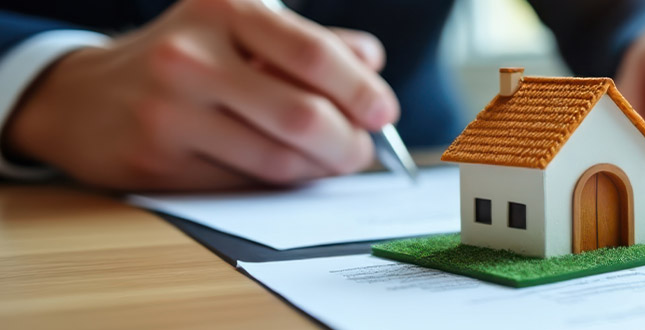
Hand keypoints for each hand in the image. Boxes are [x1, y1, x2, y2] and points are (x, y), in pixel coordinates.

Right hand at [4, 0, 397, 190]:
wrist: (82, 98)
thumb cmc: (183, 61)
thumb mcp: (238, 29)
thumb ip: (309, 43)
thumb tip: (372, 64)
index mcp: (222, 11)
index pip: (314, 55)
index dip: (361, 91)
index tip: (382, 113)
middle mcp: (191, 57)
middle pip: (304, 116)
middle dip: (348, 143)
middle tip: (360, 150)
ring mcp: (169, 112)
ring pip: (280, 160)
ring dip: (320, 169)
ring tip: (327, 161)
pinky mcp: (156, 162)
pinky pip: (246, 185)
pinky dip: (279, 184)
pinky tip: (284, 170)